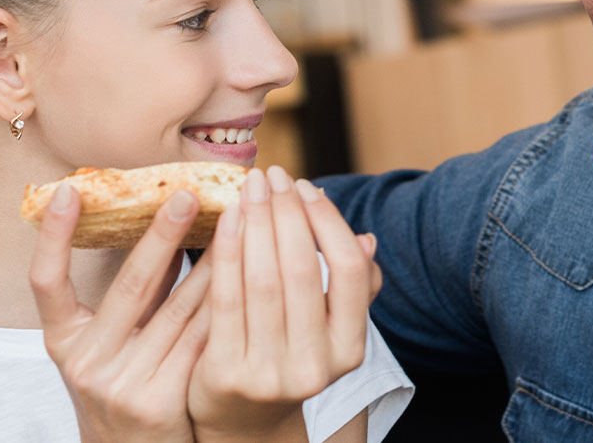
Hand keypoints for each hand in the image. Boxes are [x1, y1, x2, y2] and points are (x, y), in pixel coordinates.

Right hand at [32, 183, 212, 442]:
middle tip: (186, 192)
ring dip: (211, 264)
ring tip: (234, 223)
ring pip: (177, 310)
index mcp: (62, 342)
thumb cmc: (126, 382)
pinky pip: (201, 340)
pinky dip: (224, 305)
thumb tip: (162, 217)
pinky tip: (248, 277)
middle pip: (130, 286)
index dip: (53, 237)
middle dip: (162, 235)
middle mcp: (86, 362)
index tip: (67, 190)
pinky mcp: (161, 401)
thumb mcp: (109, 343)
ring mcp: (122, 384)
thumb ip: (132, 294)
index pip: (45, 283)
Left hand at [190, 166, 380, 442]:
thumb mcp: (329, 330)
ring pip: (262, 281)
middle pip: (302, 270)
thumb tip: (367, 238)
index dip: (328, 222)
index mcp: (350, 350)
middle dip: (286, 213)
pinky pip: (225, 298)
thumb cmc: (289, 354)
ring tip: (249, 188)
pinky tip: (227, 219)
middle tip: (272, 175)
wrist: (244, 421)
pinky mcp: (226, 373)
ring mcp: (270, 373)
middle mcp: (315, 366)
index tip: (305, 188)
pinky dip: (226, 251)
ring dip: (255, 223)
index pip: (351, 272)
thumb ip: (350, 288)